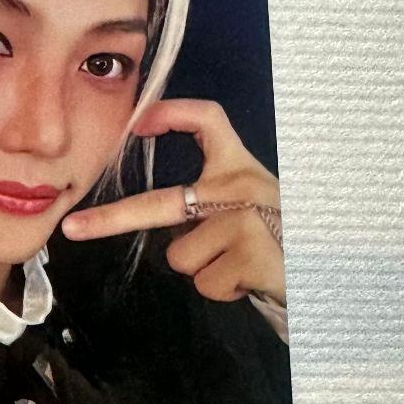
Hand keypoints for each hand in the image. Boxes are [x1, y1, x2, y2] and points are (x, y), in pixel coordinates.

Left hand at [61, 99, 284, 304]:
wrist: (330, 280)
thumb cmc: (280, 245)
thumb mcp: (248, 210)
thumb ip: (209, 203)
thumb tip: (163, 223)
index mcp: (239, 168)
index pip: (209, 120)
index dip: (173, 113)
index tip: (139, 123)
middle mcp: (243, 185)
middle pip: (162, 202)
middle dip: (111, 220)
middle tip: (73, 228)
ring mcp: (247, 217)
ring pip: (182, 257)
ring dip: (205, 271)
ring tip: (240, 266)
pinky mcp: (253, 251)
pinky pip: (205, 283)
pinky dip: (223, 290)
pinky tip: (250, 280)